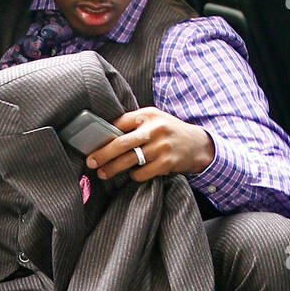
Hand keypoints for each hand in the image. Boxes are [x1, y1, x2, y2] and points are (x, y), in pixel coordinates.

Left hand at [86, 107, 214, 181]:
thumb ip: (134, 124)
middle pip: (120, 143)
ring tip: (103, 173)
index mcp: (148, 114)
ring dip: (113, 168)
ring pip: (129, 160)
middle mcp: (154, 129)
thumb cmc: (169, 132)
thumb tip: (105, 133)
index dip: (103, 134)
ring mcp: (161, 146)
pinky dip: (134, 176)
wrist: (198, 145)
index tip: (91, 143)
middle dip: (103, 154)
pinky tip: (132, 174)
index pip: (119, 123)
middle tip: (91, 162)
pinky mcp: (166, 163)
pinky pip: (141, 173)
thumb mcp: (154, 120)